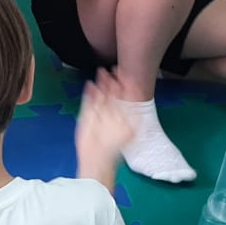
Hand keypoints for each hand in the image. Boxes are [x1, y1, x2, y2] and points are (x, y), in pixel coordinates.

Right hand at [75, 69, 133, 183]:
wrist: (97, 155)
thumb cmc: (115, 145)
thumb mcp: (130, 129)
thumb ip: (134, 114)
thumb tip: (137, 98)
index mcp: (124, 114)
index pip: (126, 95)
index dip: (127, 84)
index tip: (126, 73)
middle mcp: (112, 111)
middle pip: (114, 91)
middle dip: (114, 80)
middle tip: (114, 68)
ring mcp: (100, 112)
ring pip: (102, 93)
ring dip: (102, 82)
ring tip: (102, 71)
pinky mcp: (88, 114)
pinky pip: (89, 99)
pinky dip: (90, 92)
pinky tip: (90, 84)